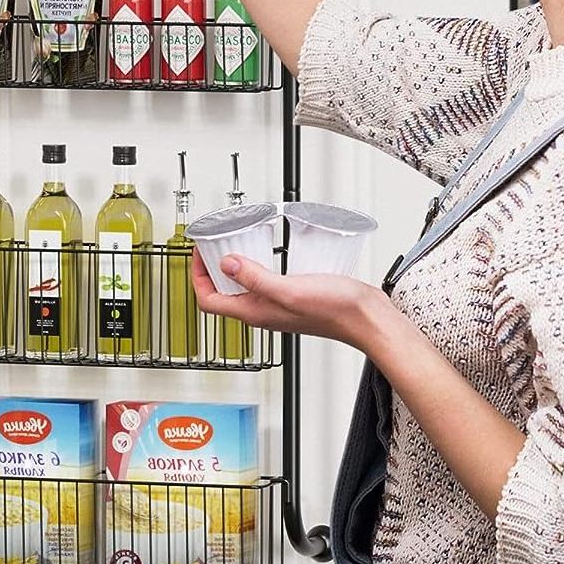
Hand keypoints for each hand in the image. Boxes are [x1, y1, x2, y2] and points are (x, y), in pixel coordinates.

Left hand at [191, 251, 386, 351]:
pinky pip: (262, 282)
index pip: (209, 301)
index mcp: (256, 313)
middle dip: (210, 269)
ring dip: (232, 266)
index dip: (197, 276)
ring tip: (232, 244)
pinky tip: (265, 251)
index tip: (198, 253)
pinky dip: (255, 266)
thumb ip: (255, 277)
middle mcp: (262, 312)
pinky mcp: (291, 298)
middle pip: (221, 294)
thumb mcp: (288, 289)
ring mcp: (276, 306)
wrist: (366, 319)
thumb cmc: (335, 310)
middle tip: (211, 246)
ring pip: (242, 287)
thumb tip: (225, 264)